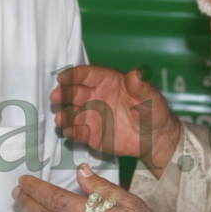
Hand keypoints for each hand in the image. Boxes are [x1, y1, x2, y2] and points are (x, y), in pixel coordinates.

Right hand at [51, 65, 181, 175]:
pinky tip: (69, 132)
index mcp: (107, 82)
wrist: (155, 138)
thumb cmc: (153, 111)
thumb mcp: (151, 97)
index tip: (62, 78)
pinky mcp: (92, 134)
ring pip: (72, 113)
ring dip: (64, 115)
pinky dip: (72, 132)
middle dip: (63, 94)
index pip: (86, 75)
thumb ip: (142, 86)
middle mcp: (95, 97)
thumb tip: (136, 74)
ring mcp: (92, 116)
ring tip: (60, 119)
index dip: (73, 75)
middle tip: (55, 97)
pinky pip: (78, 132)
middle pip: (74, 92)